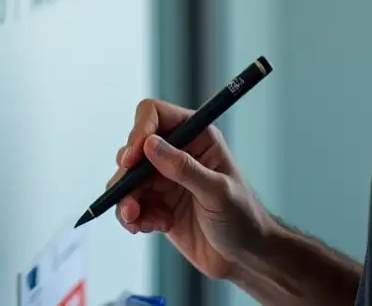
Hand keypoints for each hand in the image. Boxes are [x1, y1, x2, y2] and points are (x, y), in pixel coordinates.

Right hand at [108, 98, 273, 281]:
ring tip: (139, 221)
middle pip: (134, 148)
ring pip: (127, 178)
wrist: (244, 257)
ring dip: (127, 200)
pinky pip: (130, 203)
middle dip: (128, 176)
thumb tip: (151, 145)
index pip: (155, 115)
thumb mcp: (217, 192)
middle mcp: (177, 152)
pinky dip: (133, 217)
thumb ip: (184, 168)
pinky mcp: (156, 203)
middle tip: (131, 202)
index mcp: (196, 137)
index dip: (139, 131)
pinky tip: (150, 227)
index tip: (131, 160)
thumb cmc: (243, 218)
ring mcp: (164, 178)